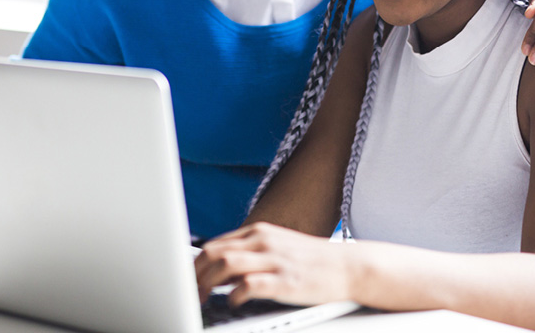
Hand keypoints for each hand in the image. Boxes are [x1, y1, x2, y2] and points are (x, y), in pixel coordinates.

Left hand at [194, 222, 353, 307]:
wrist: (350, 267)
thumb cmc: (311, 261)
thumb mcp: (277, 248)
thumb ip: (248, 254)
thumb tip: (216, 270)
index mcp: (259, 232)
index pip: (214, 244)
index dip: (194, 265)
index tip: (185, 281)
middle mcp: (263, 241)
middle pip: (213, 252)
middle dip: (193, 275)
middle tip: (188, 293)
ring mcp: (275, 260)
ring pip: (225, 265)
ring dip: (206, 284)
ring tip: (202, 299)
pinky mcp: (286, 280)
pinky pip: (250, 285)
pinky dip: (235, 295)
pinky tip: (233, 302)